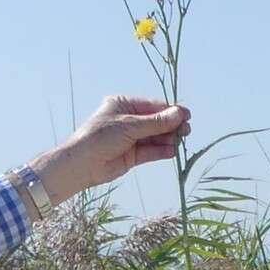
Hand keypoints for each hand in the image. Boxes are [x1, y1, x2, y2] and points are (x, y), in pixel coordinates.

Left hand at [27, 95, 191, 204]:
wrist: (83, 164)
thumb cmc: (101, 137)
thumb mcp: (130, 126)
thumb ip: (156, 122)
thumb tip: (179, 114)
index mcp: (124, 106)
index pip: (152, 106)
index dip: (170, 111)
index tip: (186, 115)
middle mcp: (128, 120)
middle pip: (156, 122)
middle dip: (171, 126)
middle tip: (186, 130)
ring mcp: (131, 138)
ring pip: (156, 137)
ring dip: (168, 139)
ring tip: (180, 141)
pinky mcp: (133, 155)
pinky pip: (152, 151)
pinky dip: (162, 151)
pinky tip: (172, 151)